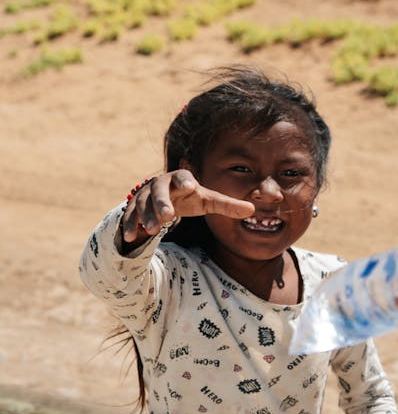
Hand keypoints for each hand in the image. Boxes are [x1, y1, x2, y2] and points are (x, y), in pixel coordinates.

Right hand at [122, 170, 254, 242]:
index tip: (189, 186)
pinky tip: (131, 237)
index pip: (182, 177)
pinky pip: (128, 216)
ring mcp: (144, 196)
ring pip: (142, 203)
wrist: (161, 199)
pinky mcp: (132, 208)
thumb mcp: (207, 202)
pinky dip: (129, 225)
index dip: (184, 180)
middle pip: (158, 190)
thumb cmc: (188, 198)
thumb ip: (227, 206)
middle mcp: (160, 185)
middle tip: (167, 216)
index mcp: (181, 180)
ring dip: (146, 216)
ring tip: (153, 229)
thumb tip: (252, 211)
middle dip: (161, 202)